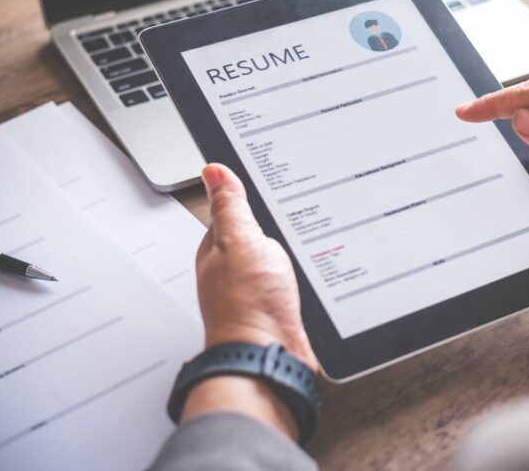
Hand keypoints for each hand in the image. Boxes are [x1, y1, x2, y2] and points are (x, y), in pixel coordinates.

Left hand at [181, 163, 317, 437]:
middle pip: (260, 234)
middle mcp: (235, 270)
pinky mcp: (278, 309)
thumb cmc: (247, 306)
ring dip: (294, 253)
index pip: (234, 210)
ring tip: (309, 242)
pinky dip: (304, 276)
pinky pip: (294, 282)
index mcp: (218, 249)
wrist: (269, 358)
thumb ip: (230, 206)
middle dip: (279, 225)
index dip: (252, 196)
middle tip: (297, 214)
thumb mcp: (240, 240)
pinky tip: (314, 273)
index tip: (273, 183)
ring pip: (279, 259)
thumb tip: (213, 170)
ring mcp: (257, 291)